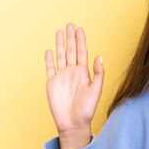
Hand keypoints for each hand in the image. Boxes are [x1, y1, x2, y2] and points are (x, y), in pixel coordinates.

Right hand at [44, 22, 103, 148]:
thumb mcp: (96, 90)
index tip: (80, 29)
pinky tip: (50, 50)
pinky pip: (50, 68)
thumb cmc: (87, 109)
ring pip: (60, 56)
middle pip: (70, 51)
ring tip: (59, 32)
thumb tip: (99, 56)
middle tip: (70, 24)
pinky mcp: (52, 83)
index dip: (81, 41)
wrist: (73, 123)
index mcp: (83, 73)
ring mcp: (61, 77)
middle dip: (70, 38)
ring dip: (60, 44)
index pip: (81, 52)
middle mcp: (72, 72)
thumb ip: (98, 73)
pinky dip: (49, 59)